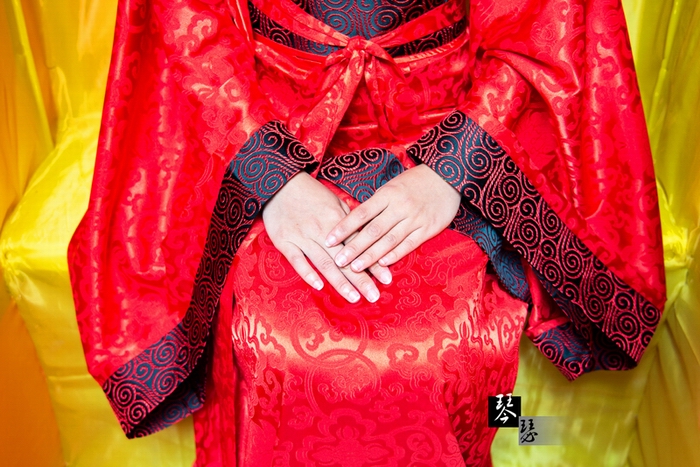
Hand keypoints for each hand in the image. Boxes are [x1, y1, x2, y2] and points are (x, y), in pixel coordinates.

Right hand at [262, 171, 391, 302]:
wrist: (279, 183)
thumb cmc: (310, 194)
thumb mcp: (335, 202)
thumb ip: (350, 221)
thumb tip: (368, 236)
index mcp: (336, 221)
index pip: (359, 247)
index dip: (373, 263)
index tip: (387, 279)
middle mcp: (321, 231)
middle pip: (344, 260)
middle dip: (361, 280)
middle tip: (374, 297)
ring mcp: (302, 237)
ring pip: (324, 263)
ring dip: (340, 283)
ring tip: (354, 298)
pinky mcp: (284, 242)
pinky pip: (297, 261)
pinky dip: (307, 273)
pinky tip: (319, 286)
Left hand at [325, 164, 460, 270]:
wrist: (447, 177)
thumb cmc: (414, 183)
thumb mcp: (392, 186)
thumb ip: (376, 204)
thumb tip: (353, 221)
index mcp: (387, 194)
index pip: (360, 213)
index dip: (343, 228)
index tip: (329, 240)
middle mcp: (399, 207)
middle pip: (372, 230)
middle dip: (354, 247)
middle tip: (338, 261)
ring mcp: (414, 218)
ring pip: (389, 240)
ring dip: (370, 256)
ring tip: (355, 268)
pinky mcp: (428, 228)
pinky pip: (409, 244)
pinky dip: (395, 254)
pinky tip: (382, 264)